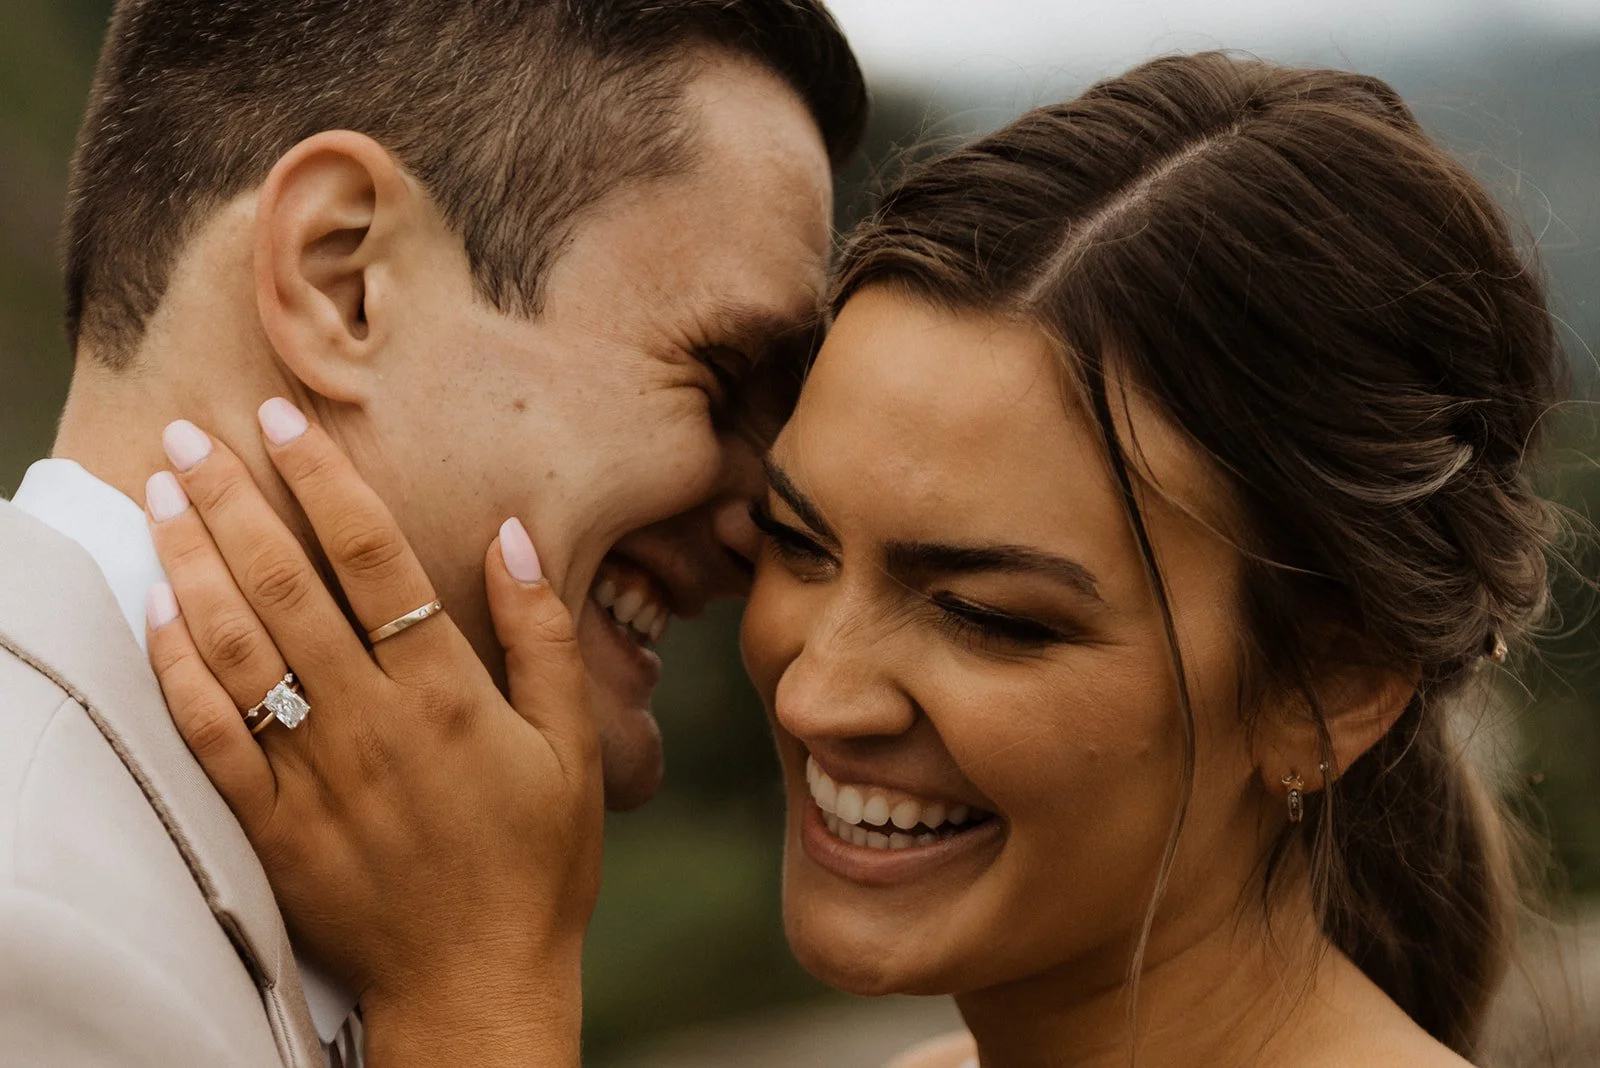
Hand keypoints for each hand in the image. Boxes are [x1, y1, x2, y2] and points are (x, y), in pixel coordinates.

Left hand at [142, 399, 601, 1065]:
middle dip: (232, 500)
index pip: (373, 560)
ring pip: (235, 647)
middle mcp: (371, 722)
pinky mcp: (273, 824)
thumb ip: (542, 637)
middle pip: (287, 586)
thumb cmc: (538, 861)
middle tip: (189, 434)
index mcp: (447, 694)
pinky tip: (154, 612)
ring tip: (161, 496)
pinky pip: (210, 736)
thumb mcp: (573, 747)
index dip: (326, 481)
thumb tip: (513, 536)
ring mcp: (314, 774)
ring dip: (191, 564)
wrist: (477, 983)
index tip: (286, 420)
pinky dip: (175, 670)